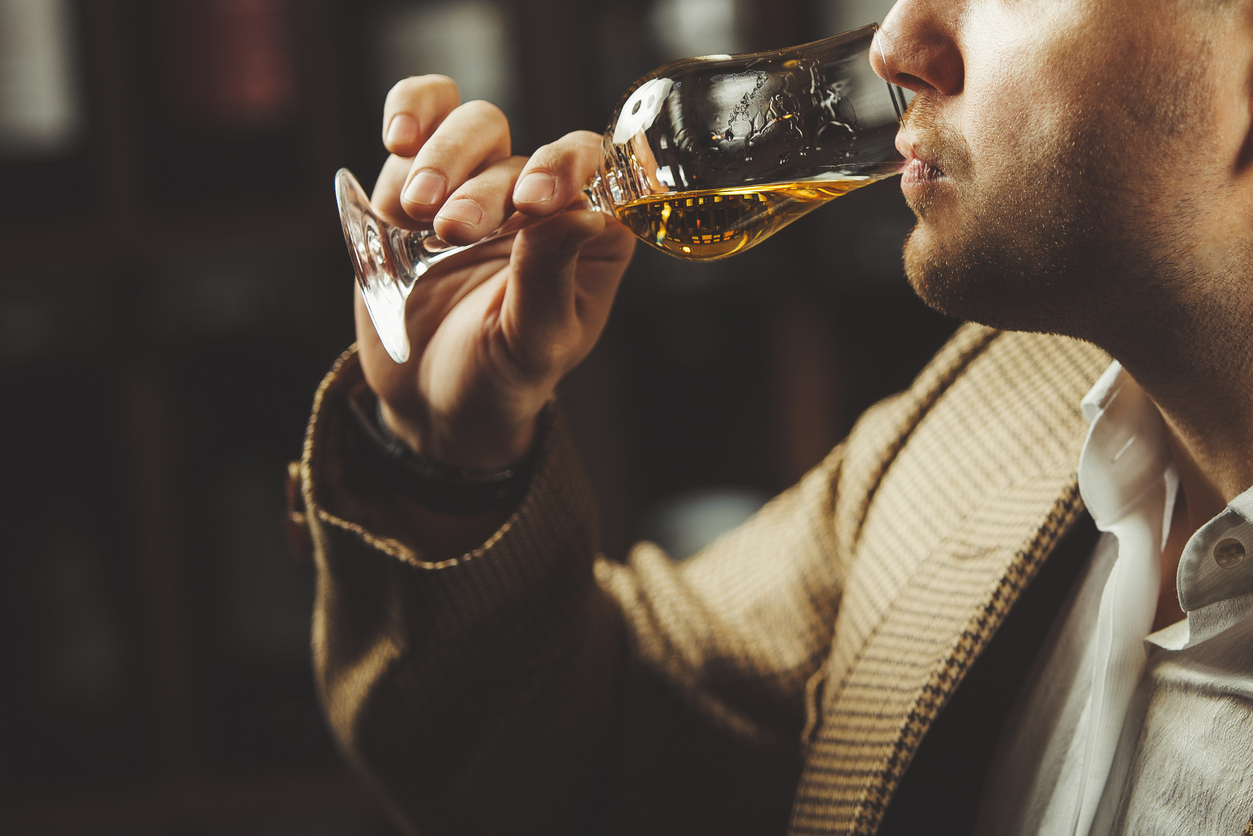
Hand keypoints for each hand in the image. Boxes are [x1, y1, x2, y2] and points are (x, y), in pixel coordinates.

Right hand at [357, 75, 635, 470]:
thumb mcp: (533, 343)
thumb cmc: (499, 380)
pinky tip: (399, 146)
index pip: (592, 167)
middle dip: (483, 184)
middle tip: (454, 231)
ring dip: (441, 158)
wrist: (429, 404)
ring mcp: (475, 189)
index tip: (533, 201)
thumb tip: (583, 209)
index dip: (565, 166)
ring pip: (467, 126)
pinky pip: (416, 132)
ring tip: (418, 212)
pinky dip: (406, 121)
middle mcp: (536, 201)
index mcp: (587, 234)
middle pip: (516, 145)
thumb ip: (551, 275)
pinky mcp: (417, 191)